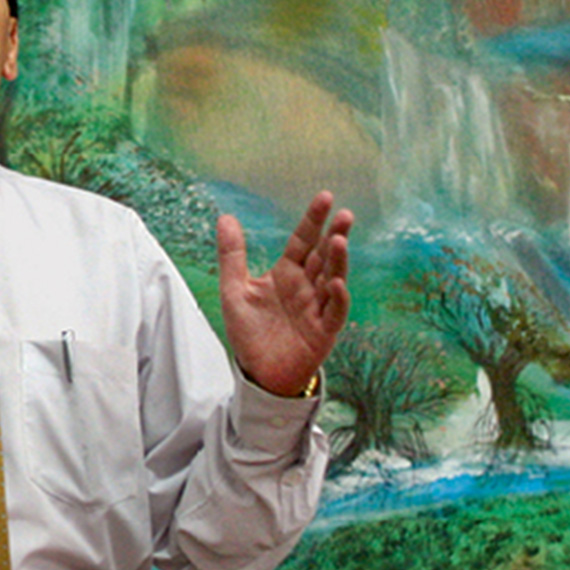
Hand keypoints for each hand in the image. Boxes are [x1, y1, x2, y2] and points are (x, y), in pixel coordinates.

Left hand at [218, 191, 352, 397]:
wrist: (258, 372)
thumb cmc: (250, 332)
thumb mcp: (234, 290)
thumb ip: (232, 255)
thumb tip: (225, 217)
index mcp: (287, 274)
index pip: (303, 241)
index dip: (313, 221)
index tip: (325, 197)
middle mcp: (306, 287)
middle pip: (323, 256)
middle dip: (334, 235)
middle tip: (344, 215)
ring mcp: (317, 308)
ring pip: (333, 279)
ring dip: (338, 262)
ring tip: (339, 241)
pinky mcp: (323, 331)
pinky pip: (334, 313)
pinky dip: (337, 299)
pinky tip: (337, 284)